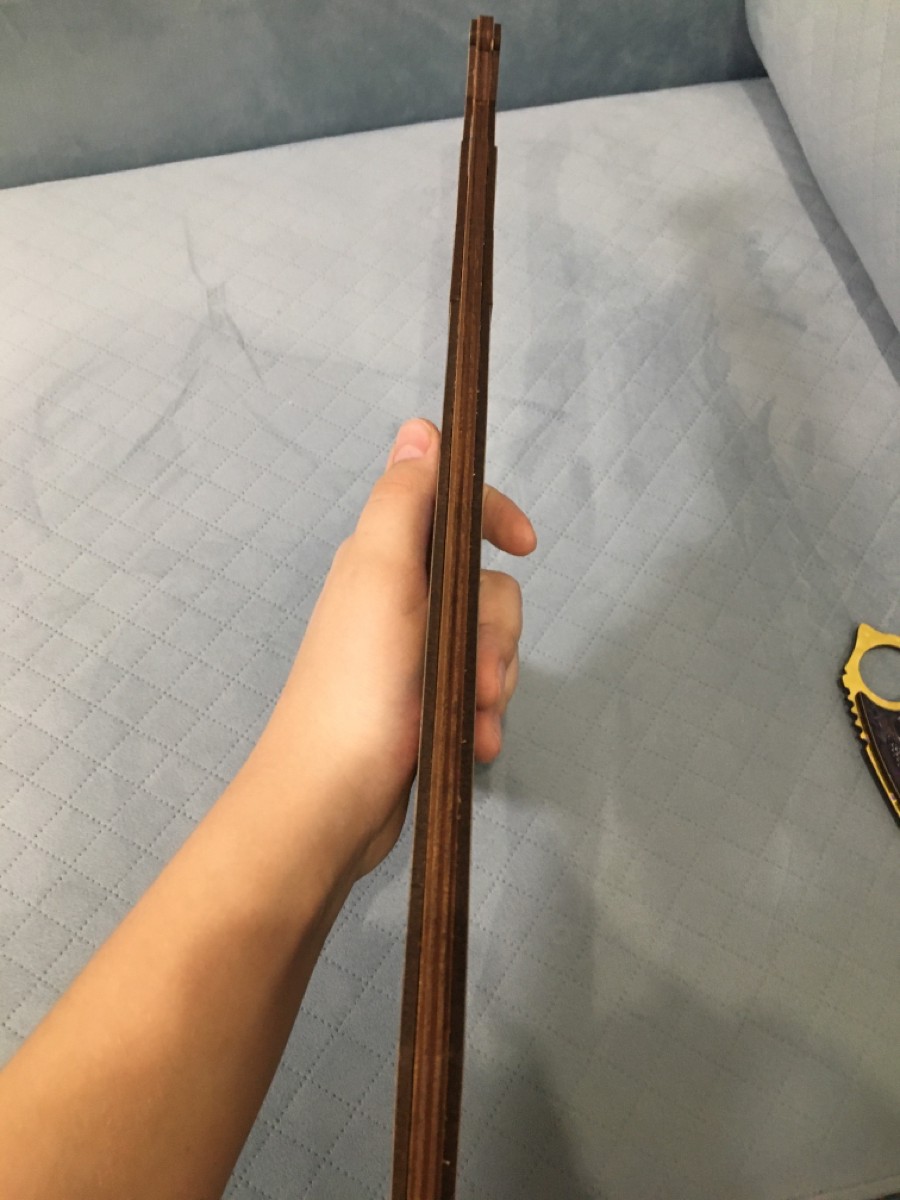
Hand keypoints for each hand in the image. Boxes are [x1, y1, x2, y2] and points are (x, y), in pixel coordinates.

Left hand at [257, 418, 535, 876]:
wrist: (332, 800)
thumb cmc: (356, 686)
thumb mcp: (383, 576)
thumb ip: (406, 500)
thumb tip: (420, 430)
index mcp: (385, 560)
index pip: (452, 508)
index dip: (493, 515)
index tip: (527, 543)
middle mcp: (399, 600)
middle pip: (488, 584)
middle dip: (499, 633)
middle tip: (480, 676)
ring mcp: (413, 654)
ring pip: (494, 642)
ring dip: (496, 681)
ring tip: (474, 719)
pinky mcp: (426, 700)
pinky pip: (483, 689)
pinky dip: (486, 714)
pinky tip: (475, 742)